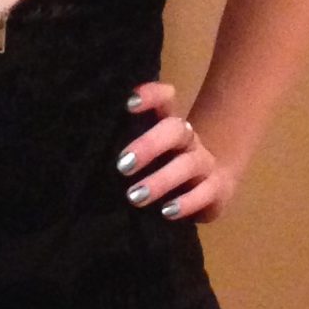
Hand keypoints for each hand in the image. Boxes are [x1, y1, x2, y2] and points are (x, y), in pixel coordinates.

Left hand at [115, 82, 234, 224]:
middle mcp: (189, 139)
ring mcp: (205, 163)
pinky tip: (167, 212)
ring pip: (188, 164)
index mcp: (169, 125)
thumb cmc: (166, 168)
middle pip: (175, 130)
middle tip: (122, 165)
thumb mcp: (148, 156)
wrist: (213, 186)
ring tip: (135, 197)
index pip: (164, 100)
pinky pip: (206, 192)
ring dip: (161, 180)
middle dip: (149, 145)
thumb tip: (90, 153)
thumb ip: (126, 146)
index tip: (130, 103)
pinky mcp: (218, 188)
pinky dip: (187, 202)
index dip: (151, 96)